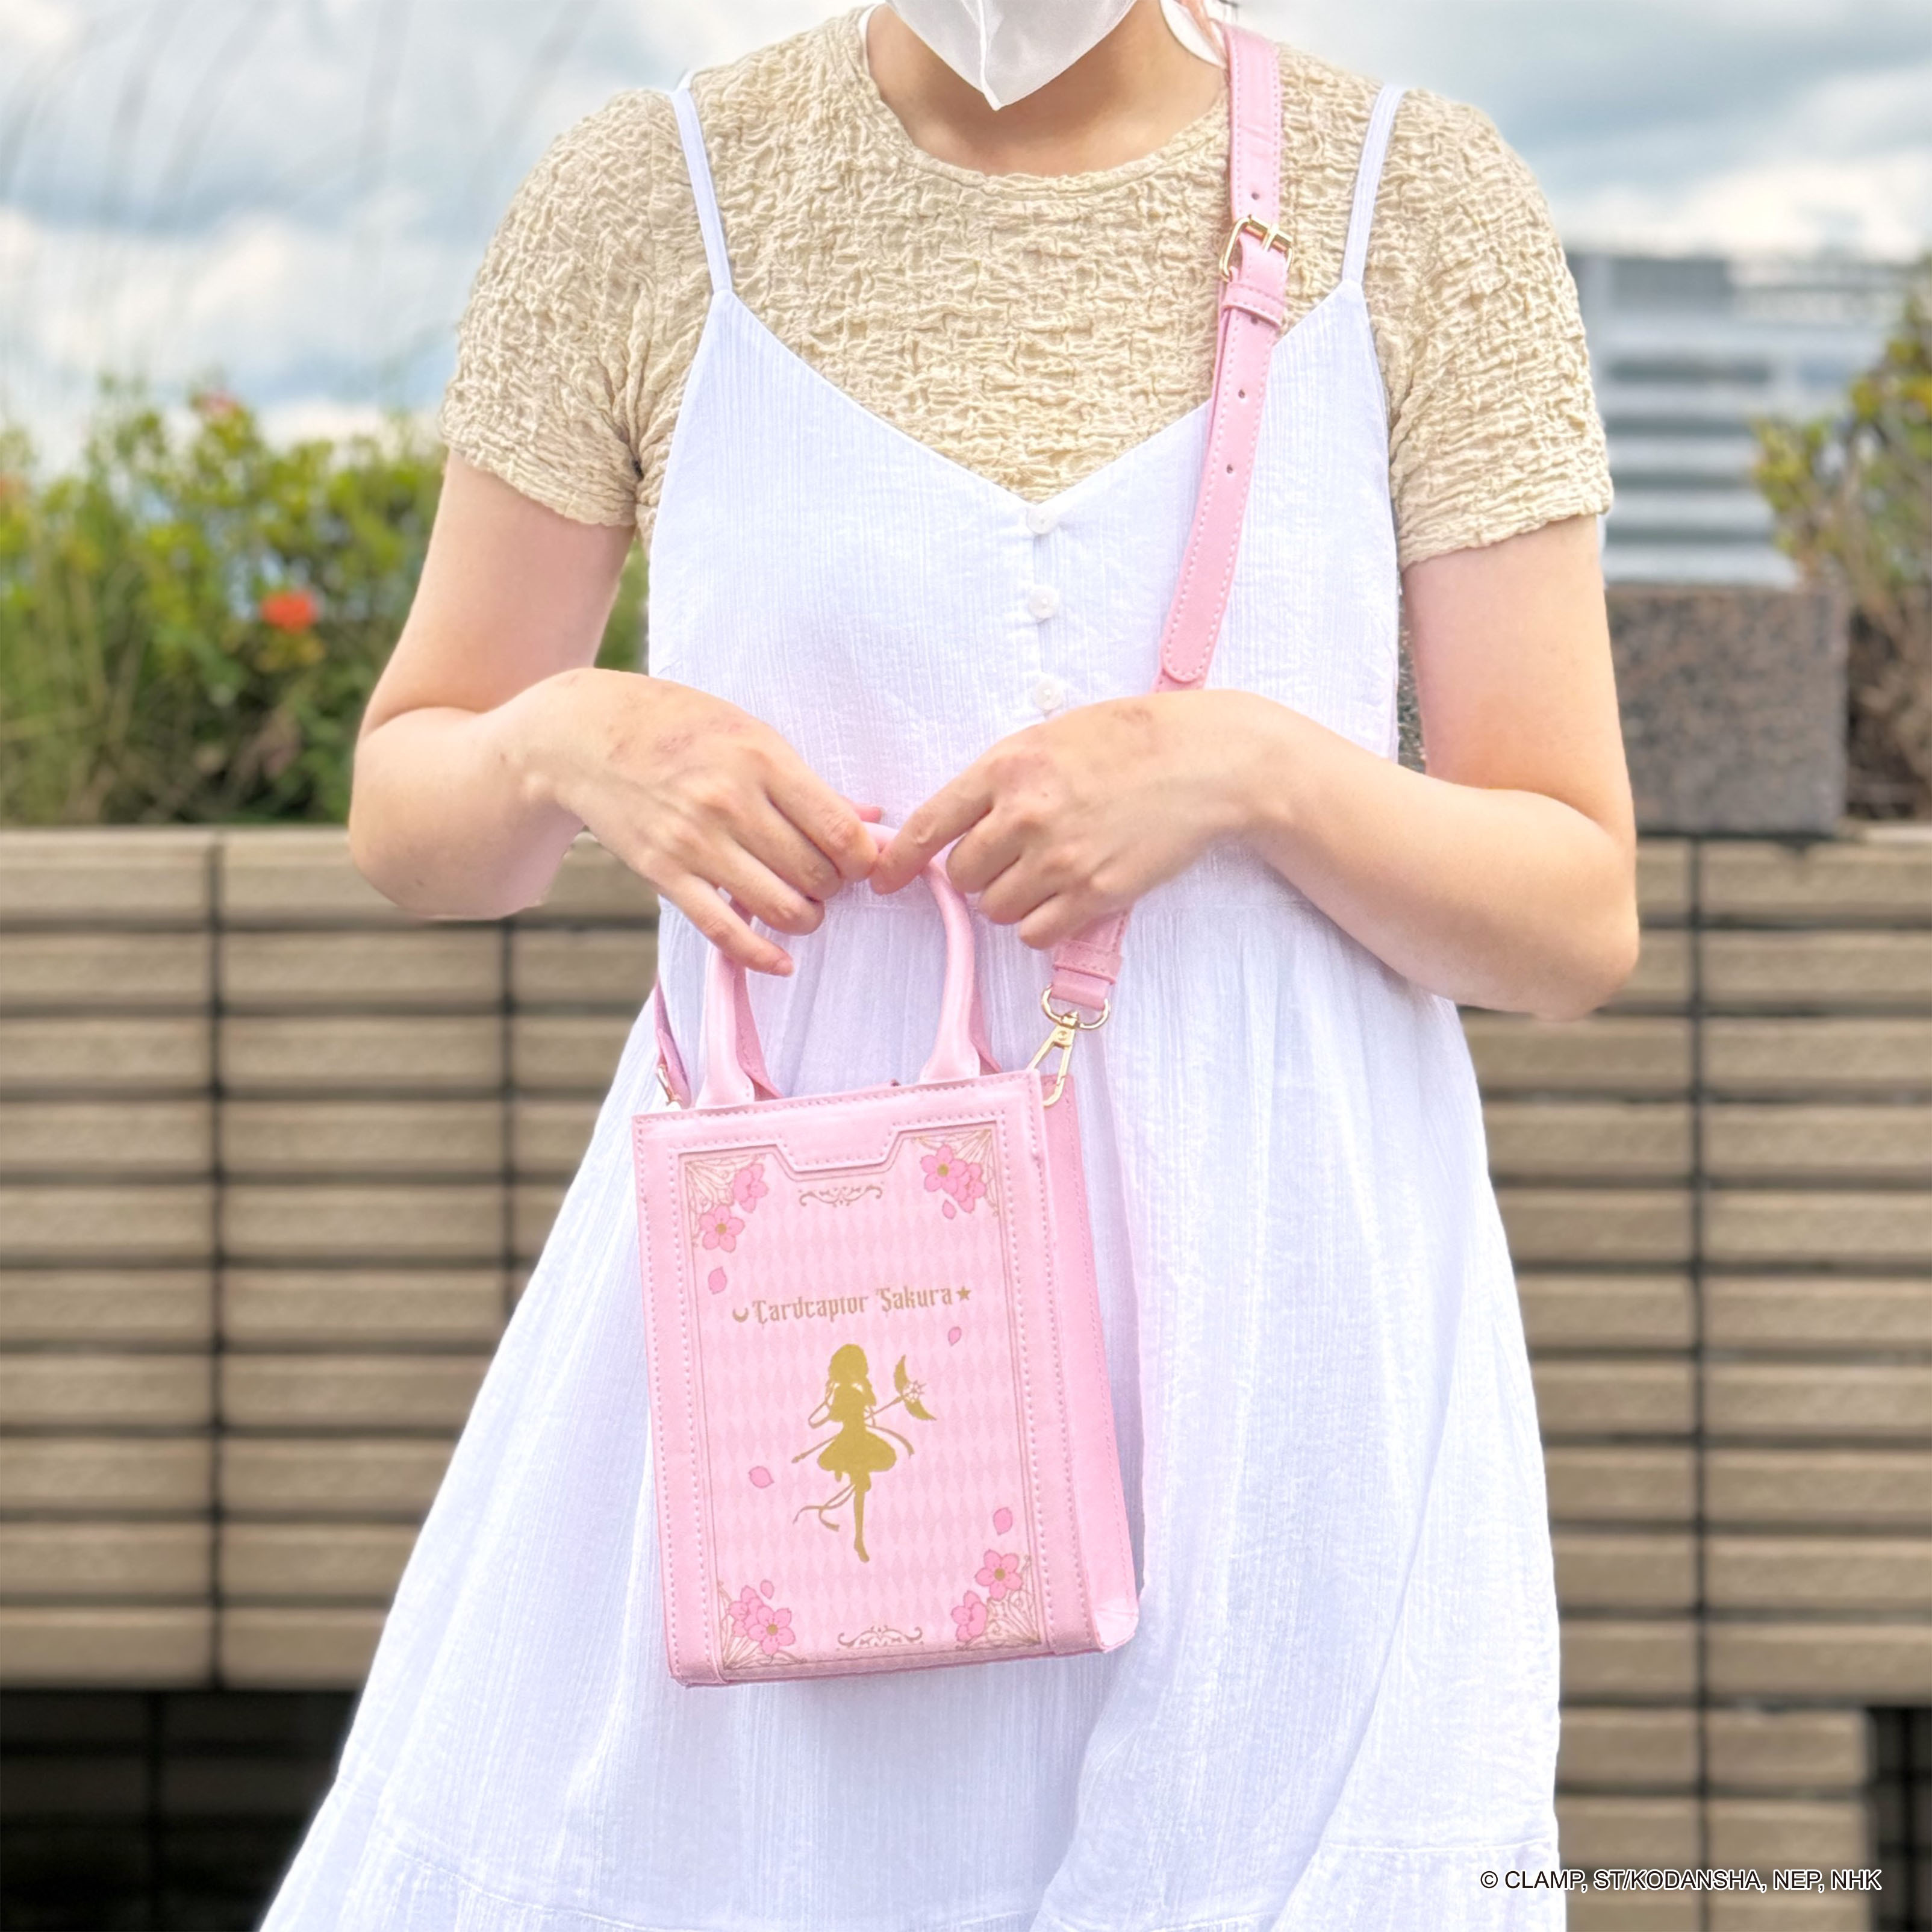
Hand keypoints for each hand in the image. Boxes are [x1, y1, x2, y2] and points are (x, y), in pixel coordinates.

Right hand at [522, 669, 876, 973]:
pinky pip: (724, 931)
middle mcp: (729, 802)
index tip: (860, 861)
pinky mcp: (664, 873)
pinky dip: (761, 956)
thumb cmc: (681, 726)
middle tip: (828, 880)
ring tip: (805, 906)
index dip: (863, 858)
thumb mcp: (750, 733)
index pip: (838, 829)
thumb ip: (807, 782)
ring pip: (780, 908)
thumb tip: (869, 821)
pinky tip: (782, 962)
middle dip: (835, 887)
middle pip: (815, 874)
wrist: (586, 734)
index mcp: (761, 759)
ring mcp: (694, 842)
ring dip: (806, 918)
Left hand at [872, 692, 1263, 947]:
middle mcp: (1026, 815)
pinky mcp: (1095, 894)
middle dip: (978, 873)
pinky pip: (1034, 932)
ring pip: (996, 909)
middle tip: (1011, 856)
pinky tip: (1065, 895)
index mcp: (1008, 768)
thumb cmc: (1129, 741)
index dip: (898, 860)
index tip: (882, 880)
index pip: (930, 825)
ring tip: (1047, 870)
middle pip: (963, 876)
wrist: (1205, 762)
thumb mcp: (1051, 738)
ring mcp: (1060, 859)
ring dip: (1010, 899)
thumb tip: (955, 825)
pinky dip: (1040, 923)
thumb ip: (1000, 780)